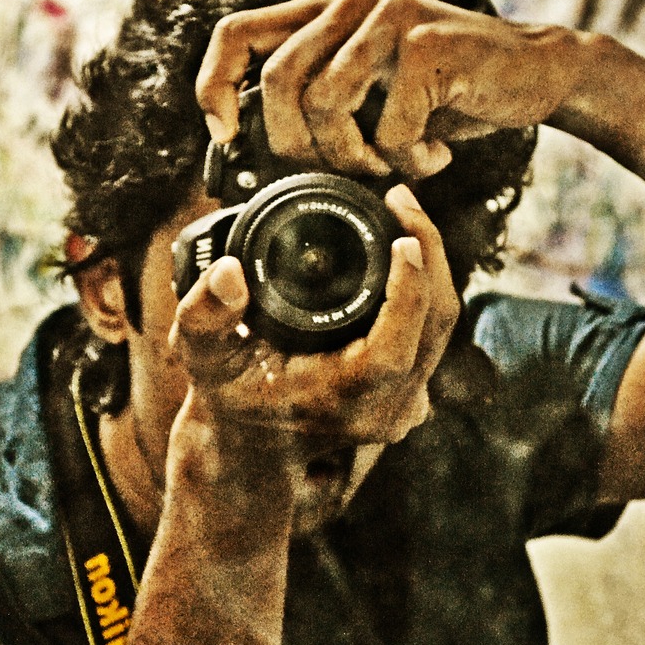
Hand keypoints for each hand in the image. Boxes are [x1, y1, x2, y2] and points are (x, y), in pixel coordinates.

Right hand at [164, 183, 458, 492]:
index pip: (396, 345)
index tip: (405, 235)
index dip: (409, 289)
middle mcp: (383, 410)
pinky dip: (426, 287)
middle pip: (435, 324)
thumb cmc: (229, 394)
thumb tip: (229, 272)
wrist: (252, 445)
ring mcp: (405, 406)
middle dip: (429, 253)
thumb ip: (204, 315)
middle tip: (401, 200)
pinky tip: (407, 250)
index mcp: (339, 400)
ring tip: (403, 212)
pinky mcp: (413, 393)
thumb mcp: (202, 356)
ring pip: (442, 325)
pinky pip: (435, 331)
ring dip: (431, 265)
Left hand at [196, 0, 582, 178]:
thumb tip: (243, 149)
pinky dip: (409, 162)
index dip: (215, 88)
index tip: (227, 140)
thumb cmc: (447, 94)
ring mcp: (391, 13)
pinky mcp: (427, 42)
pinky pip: (389, 127)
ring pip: (326, 105)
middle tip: (341, 172)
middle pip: (277, 81)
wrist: (536, 74)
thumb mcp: (373, 90)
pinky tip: (436, 157)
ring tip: (393, 166)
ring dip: (356, 158)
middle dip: (297, 147)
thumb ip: (318, 96)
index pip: (236, 33)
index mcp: (328, 7)